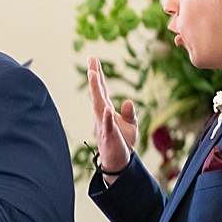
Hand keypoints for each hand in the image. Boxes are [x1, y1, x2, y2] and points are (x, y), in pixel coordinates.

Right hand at [87, 56, 137, 184]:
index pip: (101, 90)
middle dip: (94, 76)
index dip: (98, 75)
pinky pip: (107, 125)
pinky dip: (106, 117)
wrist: (119, 161)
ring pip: (98, 105)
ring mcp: (103, 125)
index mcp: (106, 110)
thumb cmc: (122, 142)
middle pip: (98, 92)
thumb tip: (127, 100)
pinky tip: (107, 108)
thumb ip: (129, 112)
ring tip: (93, 75)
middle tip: (91, 60)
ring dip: (96, 90)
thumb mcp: (130, 124)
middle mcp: (102, 115)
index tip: (93, 60)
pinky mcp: (109, 136)